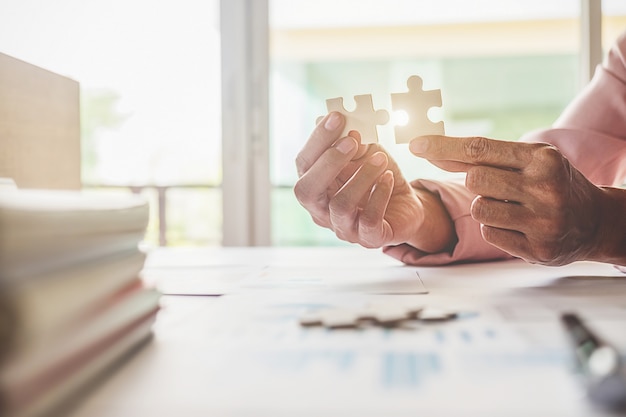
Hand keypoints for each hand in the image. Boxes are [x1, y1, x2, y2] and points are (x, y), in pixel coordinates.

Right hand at [294, 113, 453, 251]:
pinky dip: (380, 195)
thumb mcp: (365, 153)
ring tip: (381, 159)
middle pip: (307, 191)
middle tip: (352, 141)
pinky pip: (368, 220)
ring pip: (340, 205)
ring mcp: (343, 227)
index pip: (304, 163)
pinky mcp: (368, 238)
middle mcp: (321, 210)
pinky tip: (389, 178)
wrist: (406, 205)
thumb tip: (339, 122)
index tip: (337, 117)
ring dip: (361, 177)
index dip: (318, 140)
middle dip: (328, 162)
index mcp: (315, 186)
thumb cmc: (378, 177)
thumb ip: (351, 141)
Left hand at [409, 135, 604, 265]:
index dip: (442, 146)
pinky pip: (490, 234)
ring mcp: (542, 220)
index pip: (479, 149)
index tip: (414, 143)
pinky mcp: (538, 248)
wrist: (595, 222)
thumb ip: (483, 158)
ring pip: (479, 210)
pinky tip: (518, 226)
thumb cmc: (552, 183)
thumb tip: (430, 150)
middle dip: (475, 183)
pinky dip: (496, 229)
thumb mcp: (528, 161)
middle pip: (474, 180)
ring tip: (512, 207)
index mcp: (541, 158)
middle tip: (499, 187)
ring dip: (485, 207)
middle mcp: (544, 187)